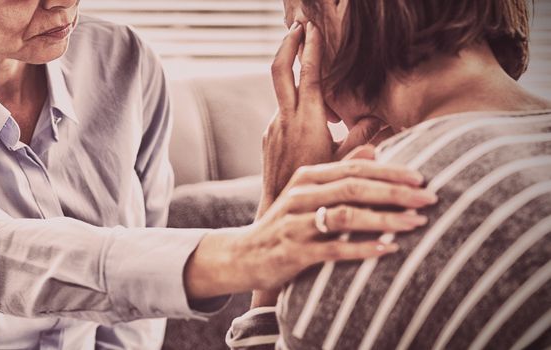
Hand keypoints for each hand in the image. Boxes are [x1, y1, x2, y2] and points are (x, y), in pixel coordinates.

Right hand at [184, 157, 435, 298]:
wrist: (244, 255)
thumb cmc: (285, 224)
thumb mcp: (307, 193)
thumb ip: (339, 172)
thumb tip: (374, 149)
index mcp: (307, 177)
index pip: (354, 168)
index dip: (390, 172)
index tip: (422, 177)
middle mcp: (300, 196)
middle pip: (354, 188)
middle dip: (395, 192)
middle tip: (430, 197)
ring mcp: (296, 223)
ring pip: (346, 216)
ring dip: (385, 219)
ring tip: (417, 223)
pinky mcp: (294, 252)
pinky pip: (334, 250)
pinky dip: (364, 249)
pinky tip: (389, 249)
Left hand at [261, 22, 388, 206]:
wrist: (279, 211)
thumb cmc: (318, 191)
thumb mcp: (346, 163)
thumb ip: (363, 138)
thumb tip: (382, 117)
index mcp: (307, 121)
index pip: (309, 74)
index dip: (312, 49)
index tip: (314, 28)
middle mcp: (284, 119)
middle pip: (279, 70)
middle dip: (288, 44)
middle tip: (298, 25)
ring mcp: (273, 128)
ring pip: (284, 94)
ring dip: (297, 80)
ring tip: (315, 77)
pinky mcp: (268, 138)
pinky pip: (284, 113)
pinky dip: (297, 106)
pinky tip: (314, 121)